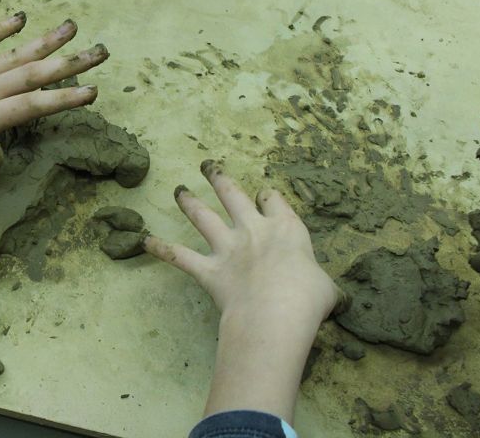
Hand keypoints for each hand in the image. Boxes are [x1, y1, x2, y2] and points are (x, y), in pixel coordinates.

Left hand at [0, 13, 105, 171]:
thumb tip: (0, 155)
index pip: (30, 106)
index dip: (63, 99)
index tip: (93, 91)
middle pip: (32, 75)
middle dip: (69, 64)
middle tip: (101, 52)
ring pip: (14, 56)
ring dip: (46, 43)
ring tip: (73, 28)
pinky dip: (1, 30)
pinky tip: (20, 18)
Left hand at [147, 161, 340, 322]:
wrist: (277, 312)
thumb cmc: (308, 299)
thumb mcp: (328, 290)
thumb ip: (324, 288)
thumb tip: (334, 299)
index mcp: (286, 229)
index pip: (274, 202)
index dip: (269, 198)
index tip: (265, 195)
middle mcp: (254, 230)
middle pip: (233, 195)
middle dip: (220, 179)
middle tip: (208, 166)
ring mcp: (228, 248)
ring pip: (203, 217)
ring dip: (189, 202)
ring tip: (178, 190)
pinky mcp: (209, 270)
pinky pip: (179, 256)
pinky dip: (161, 248)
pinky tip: (144, 241)